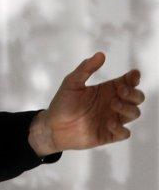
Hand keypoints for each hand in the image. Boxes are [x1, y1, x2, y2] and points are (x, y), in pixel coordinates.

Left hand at [30, 52, 145, 154]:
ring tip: (113, 105)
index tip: (133, 75)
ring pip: (134, 113)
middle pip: (137, 97)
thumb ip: (85, 69)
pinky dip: (121, 128)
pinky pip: (124, 133)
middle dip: (134, 93)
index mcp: (108, 90)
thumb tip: (100, 54)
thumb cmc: (63, 103)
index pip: (128, 82)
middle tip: (121, 91)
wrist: (52, 127)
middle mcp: (114, 103)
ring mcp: (113, 119)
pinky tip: (108, 124)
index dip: (134, 78)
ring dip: (128, 108)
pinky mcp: (109, 135)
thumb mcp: (71, 83)